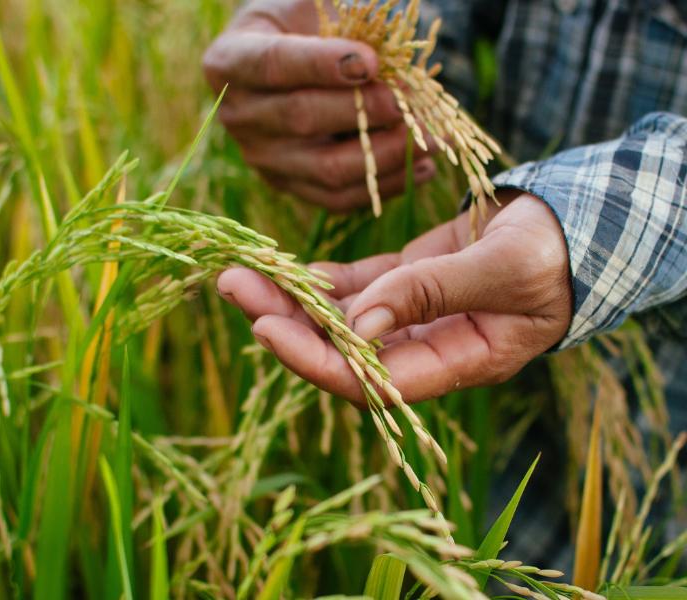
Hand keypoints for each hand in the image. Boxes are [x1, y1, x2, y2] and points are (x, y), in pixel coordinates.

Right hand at [202, 0, 437, 211]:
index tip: (372, 61)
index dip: (322, 64)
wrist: (282, 65)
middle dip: (364, 111)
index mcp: (231, 61)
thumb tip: (388, 57)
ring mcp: (262, 158)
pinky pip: (339, 198)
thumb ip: (342, 24)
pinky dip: (386, 186)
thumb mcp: (309, 8)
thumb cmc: (301, 27)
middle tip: (410, 102)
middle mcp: (238, 116)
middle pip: (302, 119)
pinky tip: (423, 168)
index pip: (274, 64)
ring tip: (432, 139)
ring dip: (386, 155)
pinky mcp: (290, 186)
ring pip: (326, 169)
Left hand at [216, 191, 572, 406]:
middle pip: (341, 349)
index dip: (316, 360)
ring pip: (340, 317)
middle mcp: (425, 349)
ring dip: (290, 297)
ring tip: (240, 271)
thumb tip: (360, 324)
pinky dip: (318, 280)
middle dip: (285, 322)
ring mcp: (411, 317)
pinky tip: (283, 268)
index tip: (265, 327)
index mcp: (456, 362)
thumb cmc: (555, 252)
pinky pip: (353, 288)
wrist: (572, 226)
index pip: (372, 382)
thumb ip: (433, 294)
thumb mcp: (505, 270)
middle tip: (233, 286)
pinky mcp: (405, 284)